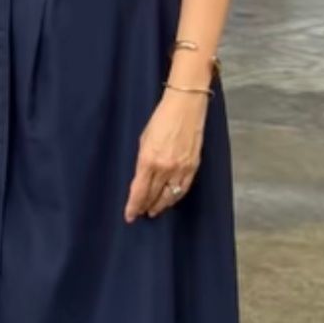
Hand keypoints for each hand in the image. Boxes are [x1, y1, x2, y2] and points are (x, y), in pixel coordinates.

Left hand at [124, 91, 208, 222]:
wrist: (185, 107)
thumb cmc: (161, 119)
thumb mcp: (144, 140)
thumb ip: (143, 162)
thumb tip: (141, 179)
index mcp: (149, 160)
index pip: (139, 191)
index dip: (134, 206)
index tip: (130, 216)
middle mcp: (165, 168)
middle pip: (154, 196)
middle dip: (146, 207)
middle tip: (141, 213)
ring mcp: (181, 168)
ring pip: (170, 196)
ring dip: (161, 205)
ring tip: (154, 210)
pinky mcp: (193, 166)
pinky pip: (183, 188)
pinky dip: (175, 197)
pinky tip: (170, 200)